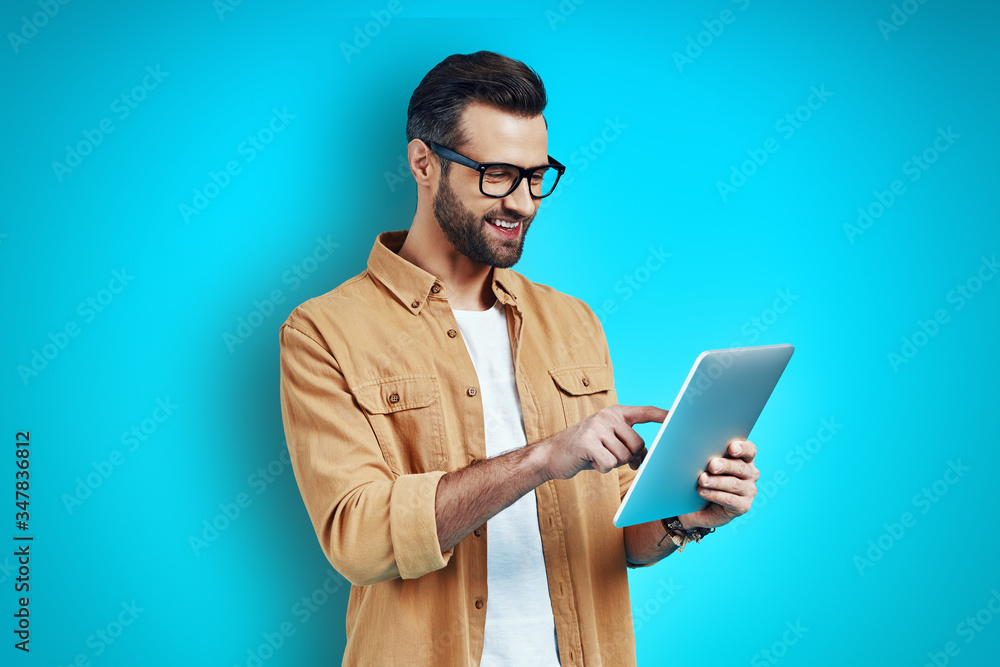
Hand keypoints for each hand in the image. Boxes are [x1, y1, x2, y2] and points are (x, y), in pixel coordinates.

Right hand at [539, 405, 667, 480]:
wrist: (552, 455)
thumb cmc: (586, 450)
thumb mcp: (608, 441)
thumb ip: (628, 444)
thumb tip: (647, 457)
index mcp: (615, 413)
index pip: (645, 412)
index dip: (663, 415)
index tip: (678, 416)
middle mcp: (607, 416)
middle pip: (638, 444)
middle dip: (629, 457)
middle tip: (611, 456)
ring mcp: (597, 427)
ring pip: (625, 457)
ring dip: (613, 463)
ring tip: (598, 456)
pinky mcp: (588, 442)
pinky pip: (610, 464)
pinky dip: (603, 468)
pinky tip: (591, 462)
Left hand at [679, 439, 758, 529]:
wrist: (701, 507)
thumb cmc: (706, 480)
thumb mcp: (707, 467)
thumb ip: (708, 458)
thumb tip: (696, 451)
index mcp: (745, 459)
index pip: (749, 450)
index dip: (742, 448)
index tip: (731, 448)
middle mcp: (750, 474)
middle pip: (740, 467)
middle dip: (725, 465)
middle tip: (711, 465)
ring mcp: (749, 491)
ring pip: (734, 484)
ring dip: (716, 481)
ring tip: (702, 480)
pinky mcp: (743, 506)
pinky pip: (730, 499)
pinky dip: (715, 495)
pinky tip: (703, 492)